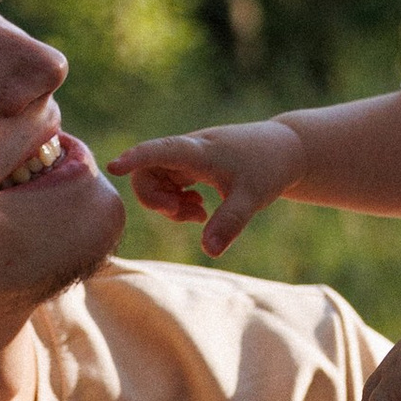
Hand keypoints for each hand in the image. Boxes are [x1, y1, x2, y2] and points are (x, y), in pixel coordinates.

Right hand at [116, 115, 304, 257]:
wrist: (286, 150)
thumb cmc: (270, 166)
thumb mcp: (253, 198)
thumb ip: (229, 223)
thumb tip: (209, 251)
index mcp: (198, 151)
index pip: (159, 151)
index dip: (135, 158)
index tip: (114, 166)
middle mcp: (188, 152)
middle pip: (147, 172)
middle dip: (156, 199)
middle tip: (184, 215)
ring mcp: (189, 159)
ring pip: (157, 181)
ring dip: (169, 203)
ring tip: (199, 215)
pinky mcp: (193, 167)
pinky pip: (169, 184)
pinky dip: (178, 202)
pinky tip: (200, 210)